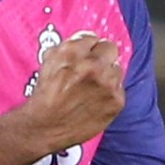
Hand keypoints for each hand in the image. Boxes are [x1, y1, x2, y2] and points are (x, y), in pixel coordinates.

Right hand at [24, 31, 124, 151]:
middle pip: (110, 48)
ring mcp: (107, 83)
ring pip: (117, 68)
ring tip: (92, 88)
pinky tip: (96, 100)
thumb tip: (85, 41)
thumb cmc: (44, 96)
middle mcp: (93, 65)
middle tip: (93, 67)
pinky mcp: (116, 100)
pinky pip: (119, 88)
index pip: (92, 37)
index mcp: (73, 52)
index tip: (86, 54)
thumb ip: (68, 47)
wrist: (45, 127)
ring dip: (107, 75)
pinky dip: (110, 93)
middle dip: (102, 55)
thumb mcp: (48, 62)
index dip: (88, 47)